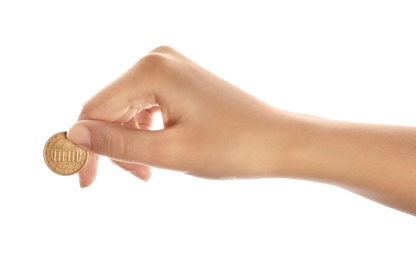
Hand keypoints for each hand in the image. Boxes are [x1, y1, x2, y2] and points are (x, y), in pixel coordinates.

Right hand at [68, 46, 291, 186]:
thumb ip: (118, 144)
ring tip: (151, 170)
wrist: (276, 140)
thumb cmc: (233, 146)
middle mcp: (158, 60)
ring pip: (128, 110)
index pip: (96, 109)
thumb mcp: (169, 151)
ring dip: (131, 143)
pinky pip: (146, 107)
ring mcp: (169, 68)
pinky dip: (146, 133)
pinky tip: (159, 151)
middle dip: (114, 146)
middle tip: (135, 176)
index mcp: (152, 70)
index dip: (85, 148)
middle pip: (111, 108)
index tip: (85, 183)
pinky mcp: (178, 80)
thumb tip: (74, 135)